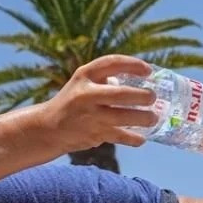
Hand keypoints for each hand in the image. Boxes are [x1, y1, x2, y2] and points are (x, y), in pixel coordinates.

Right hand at [29, 55, 160, 152]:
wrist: (49, 127)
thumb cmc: (75, 101)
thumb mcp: (84, 83)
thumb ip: (107, 80)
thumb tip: (141, 82)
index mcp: (84, 76)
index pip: (112, 63)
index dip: (133, 64)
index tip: (149, 70)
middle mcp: (86, 94)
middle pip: (120, 94)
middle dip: (142, 96)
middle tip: (152, 97)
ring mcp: (90, 116)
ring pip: (123, 117)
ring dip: (143, 118)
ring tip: (153, 118)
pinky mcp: (94, 135)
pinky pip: (120, 136)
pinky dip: (134, 139)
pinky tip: (142, 138)